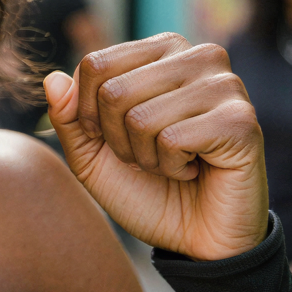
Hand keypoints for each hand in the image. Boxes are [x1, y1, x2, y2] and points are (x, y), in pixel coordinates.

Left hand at [43, 34, 268, 260]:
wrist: (197, 240)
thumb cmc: (148, 190)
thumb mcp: (92, 156)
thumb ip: (68, 117)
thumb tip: (51, 78)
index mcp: (163, 50)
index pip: (95, 64)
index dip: (88, 115)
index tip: (114, 140)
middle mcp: (199, 56)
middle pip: (113, 91)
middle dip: (118, 141)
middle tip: (150, 157)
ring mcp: (225, 85)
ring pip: (140, 116)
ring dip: (146, 156)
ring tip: (175, 162)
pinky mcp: (241, 120)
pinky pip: (172, 138)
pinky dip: (171, 167)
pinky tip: (195, 168)